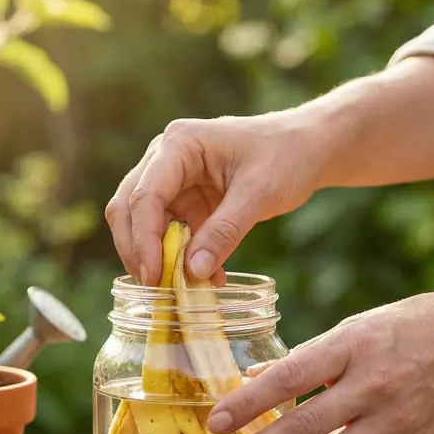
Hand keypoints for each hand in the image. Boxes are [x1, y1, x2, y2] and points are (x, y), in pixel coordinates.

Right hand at [105, 112, 326, 284]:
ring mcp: (171, 181)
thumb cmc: (285, 156)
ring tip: (178, 288)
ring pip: (141, 225)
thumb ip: (225, 232)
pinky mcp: (184, 202)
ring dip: (156, 258)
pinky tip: (204, 278)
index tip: (153, 276)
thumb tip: (193, 272)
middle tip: (155, 287)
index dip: (143, 240)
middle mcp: (164, 159)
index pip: (145, 196)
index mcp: (179, 144)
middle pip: (128, 208)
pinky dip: (178, 259)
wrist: (306, 149)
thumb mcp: (259, 194)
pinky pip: (169, 235)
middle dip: (137, 250)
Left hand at [205, 289, 433, 433]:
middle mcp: (373, 383)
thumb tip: (256, 381)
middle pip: (304, 426)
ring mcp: (396, 418)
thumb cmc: (417, 324)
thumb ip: (313, 358)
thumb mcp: (361, 326)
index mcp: (352, 344)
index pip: (289, 377)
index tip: (214, 423)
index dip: (249, 402)